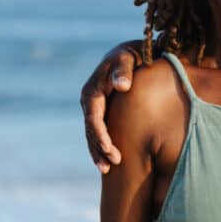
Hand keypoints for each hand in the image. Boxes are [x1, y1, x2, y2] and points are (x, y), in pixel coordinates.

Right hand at [81, 41, 142, 172]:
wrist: (130, 51)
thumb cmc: (132, 54)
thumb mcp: (128, 58)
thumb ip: (124, 71)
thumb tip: (122, 86)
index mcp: (92, 91)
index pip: (94, 118)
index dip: (101, 136)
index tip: (111, 150)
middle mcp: (89, 101)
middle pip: (91, 130)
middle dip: (100, 148)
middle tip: (112, 165)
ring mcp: (93, 107)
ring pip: (92, 134)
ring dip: (98, 152)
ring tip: (107, 169)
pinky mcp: (101, 111)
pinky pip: (98, 132)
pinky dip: (101, 146)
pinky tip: (107, 160)